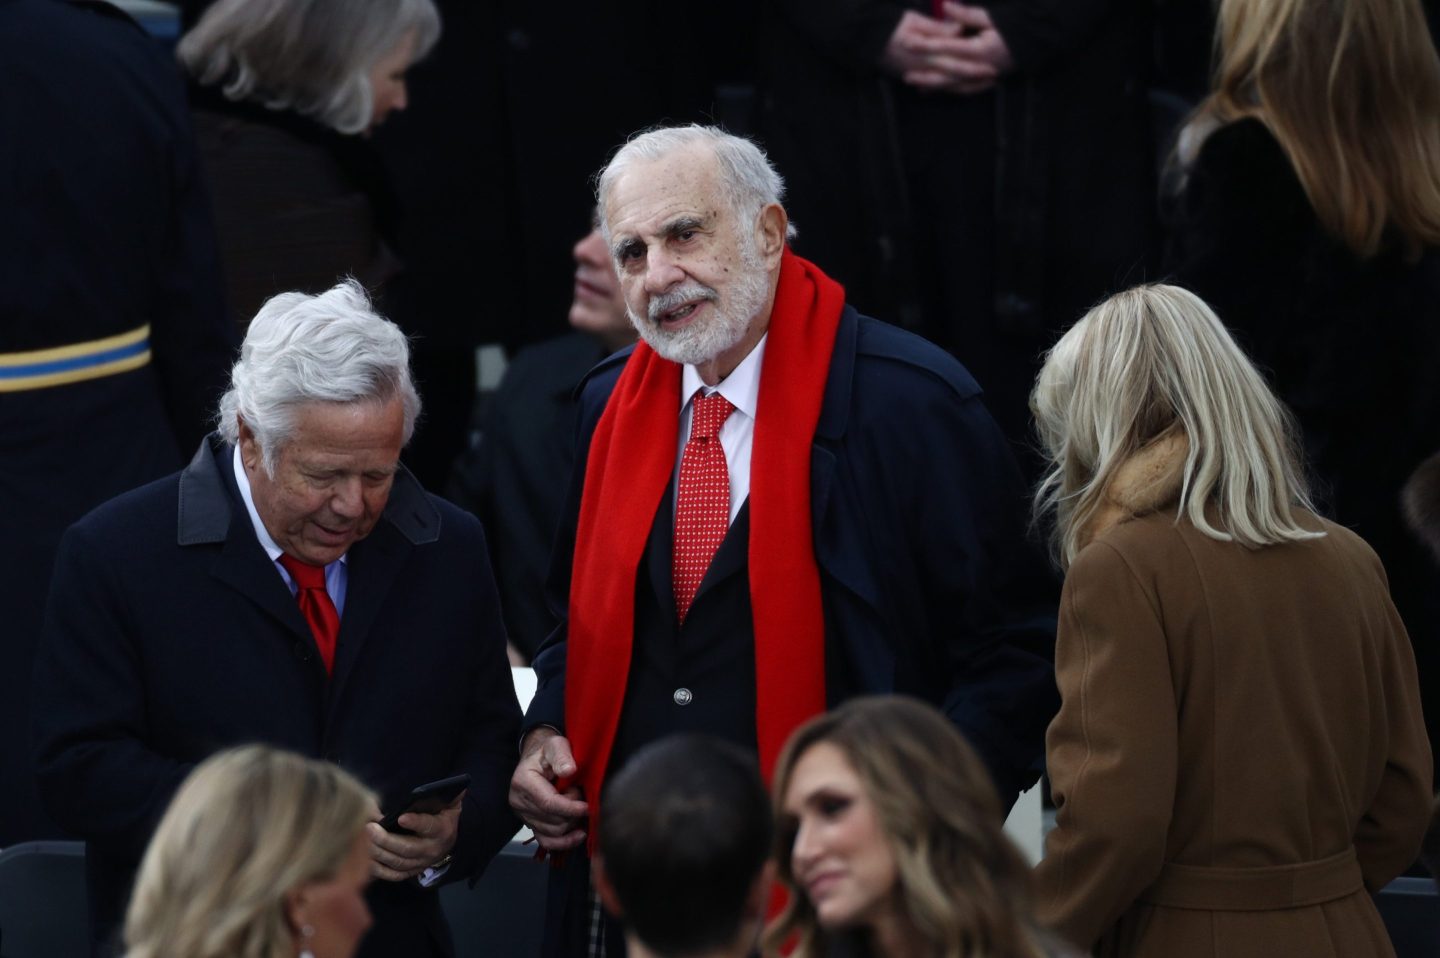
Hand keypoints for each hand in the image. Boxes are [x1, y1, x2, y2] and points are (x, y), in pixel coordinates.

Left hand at [366, 791, 463, 881]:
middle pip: (407, 848)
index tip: (401, 817)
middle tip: (369, 828)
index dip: (416, 823)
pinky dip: (378, 869)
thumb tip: (458, 786)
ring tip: (362, 840)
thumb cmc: (444, 818)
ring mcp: (419, 863)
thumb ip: (451, 795)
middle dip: (386, 839)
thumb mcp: (451, 805)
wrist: (448, 843)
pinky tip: (365, 859)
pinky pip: (392, 875)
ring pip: (397, 862)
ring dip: (378, 853)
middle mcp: (430, 850)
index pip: (429, 827)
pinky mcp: (410, 872)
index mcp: (441, 830)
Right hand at [508, 728, 588, 851]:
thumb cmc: (548, 750)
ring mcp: (523, 815)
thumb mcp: (556, 745)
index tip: (587, 807)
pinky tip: (578, 835)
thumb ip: (562, 756)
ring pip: (552, 832)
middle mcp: (518, 801)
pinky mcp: (530, 823)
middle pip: (552, 820)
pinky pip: (546, 841)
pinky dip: (564, 841)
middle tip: (580, 795)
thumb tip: (569, 770)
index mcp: (523, 782)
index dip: (570, 808)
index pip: (548, 803)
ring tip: (577, 805)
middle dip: (572, 812)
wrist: (537, 757)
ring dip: (571, 823)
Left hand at [903, 2, 1012, 93]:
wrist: (1037, 43)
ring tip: (916, 86)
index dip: (925, 45)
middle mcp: (979, 68)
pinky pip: (966, 90)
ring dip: (934, 86)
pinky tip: (936, 91)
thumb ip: (966, 15)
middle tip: (905, 75)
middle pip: (946, 73)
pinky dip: (950, 91)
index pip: (946, 47)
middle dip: (925, 74)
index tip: (908, 42)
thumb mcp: (991, 17)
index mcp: (979, 49)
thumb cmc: (1014, 27)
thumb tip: (945, 6)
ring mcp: (984, 78)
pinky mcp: (989, 82)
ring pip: (954, 86)